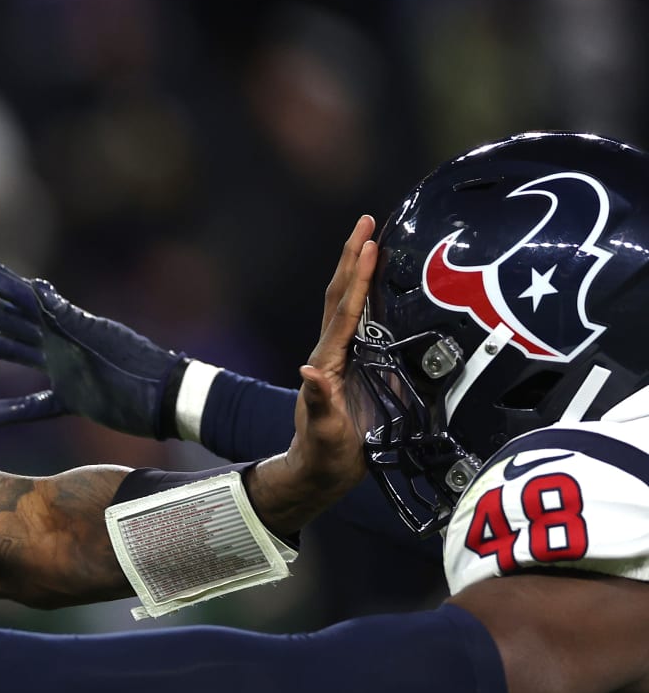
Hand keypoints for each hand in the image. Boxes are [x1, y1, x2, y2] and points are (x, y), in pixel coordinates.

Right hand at [0, 258, 185, 437]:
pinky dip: (17, 410)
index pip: (24, 298)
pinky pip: (40, 403)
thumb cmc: (132, 372)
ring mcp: (71, 369)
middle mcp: (65, 342)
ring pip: (28, 355)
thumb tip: (36, 286)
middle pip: (22, 323)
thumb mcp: (94, 342)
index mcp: (66, 324)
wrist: (167, 400)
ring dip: (4, 348)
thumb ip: (63, 318)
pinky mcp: (77, 397)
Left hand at [245, 217, 377, 529]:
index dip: (357, 278)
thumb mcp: (325, 434)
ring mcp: (341, 356)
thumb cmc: (325, 456)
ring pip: (350, 304)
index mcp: (330, 363)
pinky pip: (362, 321)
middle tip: (367, 220)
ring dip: (358, 269)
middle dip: (352, 257)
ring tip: (374, 236)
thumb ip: (318, 404)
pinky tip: (385, 282)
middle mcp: (332, 352)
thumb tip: (308, 372)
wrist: (318, 472)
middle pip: (342, 295)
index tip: (369, 244)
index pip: (345, 312)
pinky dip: (371, 294)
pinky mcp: (353, 365)